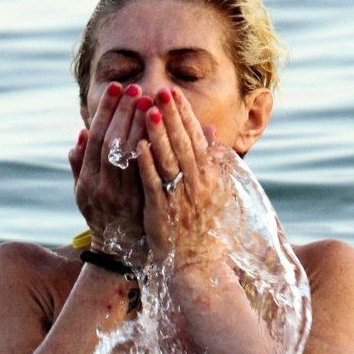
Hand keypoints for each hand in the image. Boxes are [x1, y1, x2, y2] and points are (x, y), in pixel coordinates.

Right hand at [69, 83, 148, 261]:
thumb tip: (81, 134)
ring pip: (132, 155)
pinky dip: (154, 152)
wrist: (122, 253)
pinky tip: (163, 133)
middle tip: (137, 88)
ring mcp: (124, 197)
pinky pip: (149, 174)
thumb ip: (80, 165)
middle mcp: (103, 187)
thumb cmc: (103, 217)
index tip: (116, 87)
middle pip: (114, 142)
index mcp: (88, 180)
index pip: (97, 137)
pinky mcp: (143, 205)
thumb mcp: (84, 194)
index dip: (106, 111)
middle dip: (125, 112)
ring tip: (151, 101)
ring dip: (141, 126)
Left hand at [135, 88, 229, 267]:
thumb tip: (210, 131)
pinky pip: (154, 185)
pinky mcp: (162, 212)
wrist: (196, 262)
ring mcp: (180, 198)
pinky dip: (146, 166)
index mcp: (209, 176)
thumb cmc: (203, 224)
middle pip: (183, 144)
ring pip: (168, 161)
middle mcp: (197, 185)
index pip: (196, 139)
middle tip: (160, 91)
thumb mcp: (216, 190)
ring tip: (147, 110)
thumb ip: (213, 161)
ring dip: (158, 135)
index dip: (185, 115)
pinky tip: (137, 147)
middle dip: (171, 116)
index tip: (174, 94)